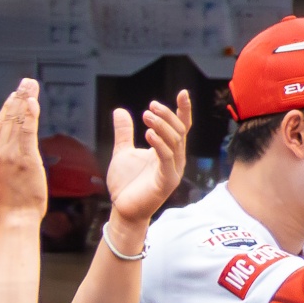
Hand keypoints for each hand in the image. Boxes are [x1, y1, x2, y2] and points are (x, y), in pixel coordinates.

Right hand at [0, 80, 46, 219]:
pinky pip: (27, 131)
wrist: (14, 217)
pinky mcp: (25, 158)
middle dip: (17, 98)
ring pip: (16, 121)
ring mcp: (10, 155)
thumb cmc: (8, 201)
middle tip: (25, 83)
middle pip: (7, 118)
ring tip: (31, 86)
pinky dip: (30, 115)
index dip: (7, 108)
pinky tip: (33, 102)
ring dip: (25, 100)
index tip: (14, 95)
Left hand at [107, 90, 192, 224]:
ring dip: (161, 126)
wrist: (123, 209)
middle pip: (179, 131)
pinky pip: (167, 158)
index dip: (183, 110)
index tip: (182, 93)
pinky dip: (159, 144)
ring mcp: (173, 170)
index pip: (181, 127)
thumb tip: (120, 110)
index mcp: (168, 151)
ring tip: (146, 116)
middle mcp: (175, 158)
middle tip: (150, 107)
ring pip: (175, 142)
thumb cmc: (126, 184)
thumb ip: (124, 132)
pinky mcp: (167, 181)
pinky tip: (148, 134)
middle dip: (167, 116)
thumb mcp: (122, 152)